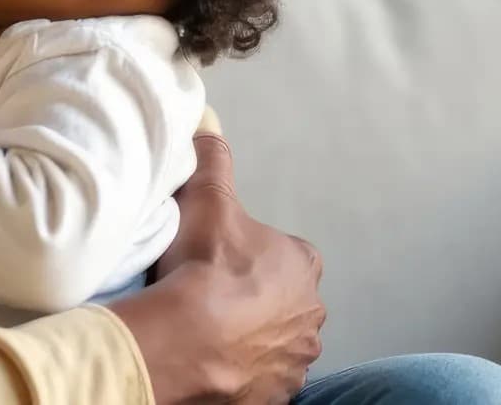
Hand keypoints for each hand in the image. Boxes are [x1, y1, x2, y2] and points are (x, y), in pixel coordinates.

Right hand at [111, 134, 324, 403]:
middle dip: (256, 302)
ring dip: (250, 340)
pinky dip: (242, 374)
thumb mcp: (206, 197)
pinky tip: (212, 363)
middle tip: (212, 297)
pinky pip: (261, 381)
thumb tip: (208, 124)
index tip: (224, 260)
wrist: (189, 340)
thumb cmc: (205, 267)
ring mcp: (295, 361)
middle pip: (283, 303)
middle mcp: (311, 316)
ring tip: (208, 333)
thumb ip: (212, 159)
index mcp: (303, 266)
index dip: (254, 256)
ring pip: (275, 344)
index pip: (287, 256)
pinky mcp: (276, 396)